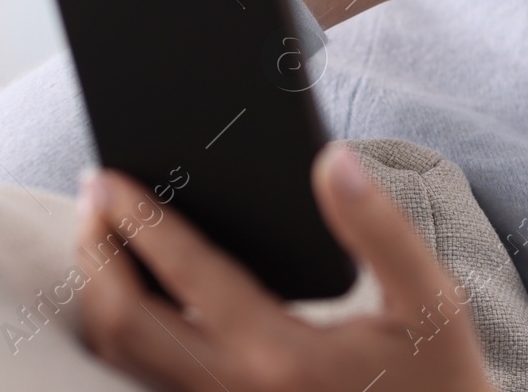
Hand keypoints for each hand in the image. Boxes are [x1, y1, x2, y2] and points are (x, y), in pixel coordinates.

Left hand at [77, 145, 495, 391]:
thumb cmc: (436, 378)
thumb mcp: (429, 301)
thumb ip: (378, 227)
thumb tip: (331, 159)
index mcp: (282, 354)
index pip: (187, 274)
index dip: (139, 219)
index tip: (108, 176)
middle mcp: (235, 390)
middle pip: (124, 321)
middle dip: (95, 251)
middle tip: (92, 194)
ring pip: (121, 357)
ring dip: (99, 290)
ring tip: (102, 233)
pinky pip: (142, 377)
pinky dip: (121, 328)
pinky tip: (133, 287)